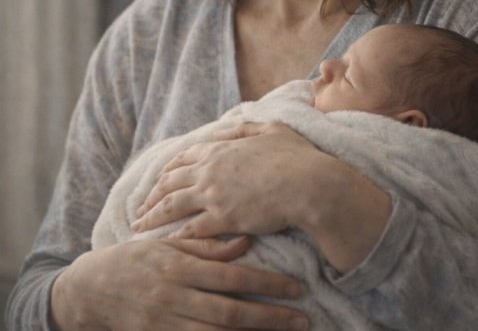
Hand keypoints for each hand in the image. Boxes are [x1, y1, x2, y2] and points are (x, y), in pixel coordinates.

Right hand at [50, 236, 306, 329]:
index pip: (232, 278)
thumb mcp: (167, 245)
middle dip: (268, 318)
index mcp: (179, 268)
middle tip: (302, 319)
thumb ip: (206, 246)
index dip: (266, 284)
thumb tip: (246, 243)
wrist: (85, 291)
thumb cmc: (133, 261)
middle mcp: (173, 298)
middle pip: (228, 313)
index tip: (297, 288)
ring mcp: (162, 323)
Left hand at [134, 121, 321, 238]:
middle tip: (140, 208)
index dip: (167, 171)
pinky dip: (175, 236)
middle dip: (151, 196)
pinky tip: (166, 242)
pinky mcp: (222, 219)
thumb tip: (230, 127)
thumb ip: (247, 128)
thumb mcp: (273, 130)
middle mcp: (210, 170)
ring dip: (152, 217)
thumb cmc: (298, 157)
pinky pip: (190, 229)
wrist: (310, 185)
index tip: (159, 181)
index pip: (183, 158)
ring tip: (139, 228)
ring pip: (171, 206)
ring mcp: (214, 195)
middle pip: (169, 183)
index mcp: (221, 149)